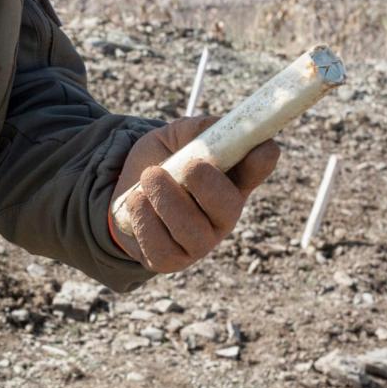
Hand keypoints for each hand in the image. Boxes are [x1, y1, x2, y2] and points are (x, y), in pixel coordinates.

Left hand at [110, 117, 280, 273]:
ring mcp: (198, 242)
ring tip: (149, 177)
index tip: (259, 146)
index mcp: (232, 179)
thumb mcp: (174, 138)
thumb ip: (196, 130)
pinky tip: (137, 201)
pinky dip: (144, 220)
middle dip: (209, 185)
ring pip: (190, 229)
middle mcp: (222, 215)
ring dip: (166, 198)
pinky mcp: (170, 260)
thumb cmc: (159, 162)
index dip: (261, 159)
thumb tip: (217, 127)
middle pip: (228, 207)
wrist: (125, 190)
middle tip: (190, 166)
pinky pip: (160, 247)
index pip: (258, 168)